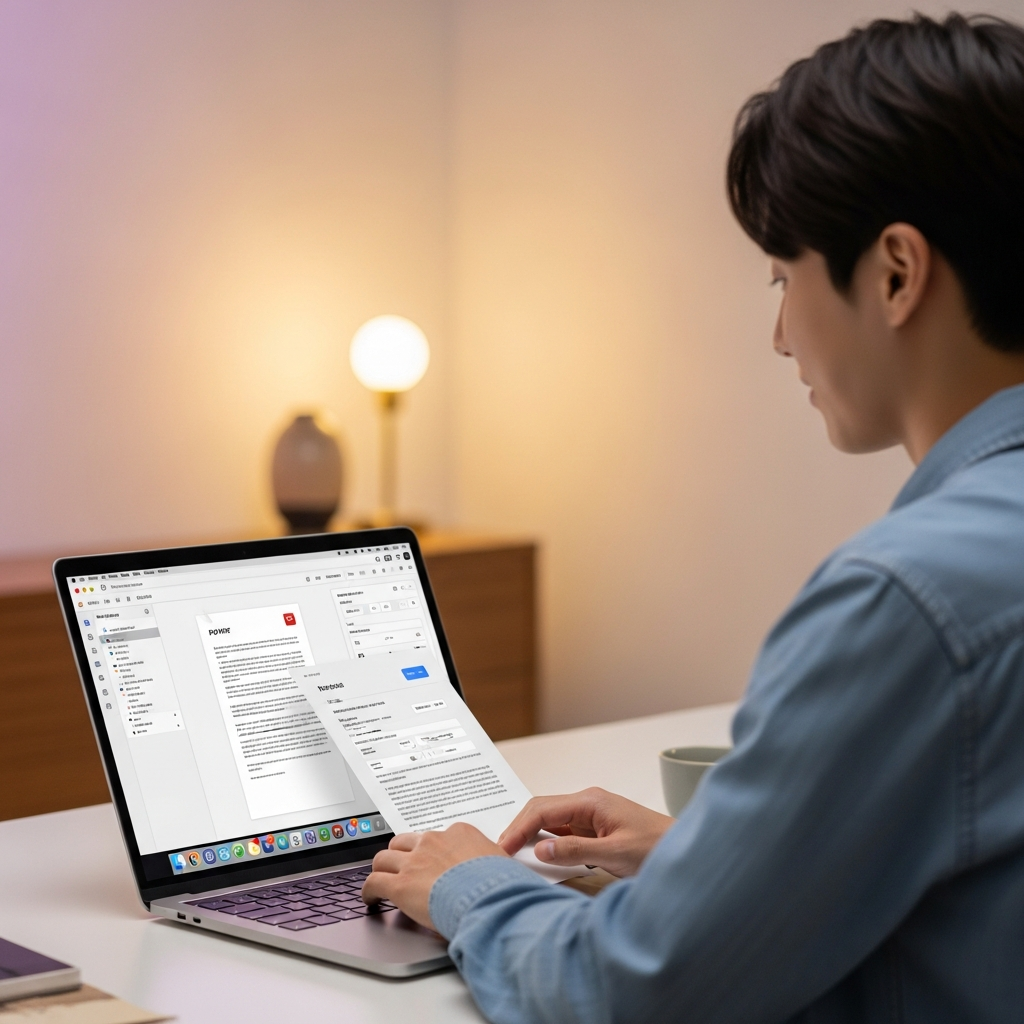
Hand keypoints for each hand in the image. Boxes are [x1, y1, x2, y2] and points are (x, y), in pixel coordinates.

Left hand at [362, 823, 507, 929]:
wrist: (490, 898)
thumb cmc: (500, 884)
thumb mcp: (500, 862)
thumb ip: (489, 860)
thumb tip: (493, 869)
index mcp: (458, 833)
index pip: (435, 837)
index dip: (429, 852)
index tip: (429, 862)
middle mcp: (433, 842)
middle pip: (404, 842)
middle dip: (400, 855)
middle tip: (400, 868)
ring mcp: (414, 862)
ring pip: (383, 859)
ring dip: (381, 870)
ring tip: (381, 882)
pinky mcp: (400, 885)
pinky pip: (374, 883)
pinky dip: (369, 891)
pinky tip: (370, 899)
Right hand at [499, 787, 674, 877]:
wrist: (686, 851)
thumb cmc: (658, 847)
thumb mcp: (615, 854)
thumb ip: (576, 851)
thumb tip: (542, 850)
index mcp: (591, 801)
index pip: (543, 809)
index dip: (519, 828)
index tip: (503, 846)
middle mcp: (588, 803)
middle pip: (542, 810)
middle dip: (519, 828)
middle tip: (501, 851)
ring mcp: (591, 815)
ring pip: (550, 821)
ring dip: (532, 836)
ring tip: (513, 854)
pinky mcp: (595, 829)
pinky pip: (563, 832)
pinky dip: (548, 843)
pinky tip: (541, 857)